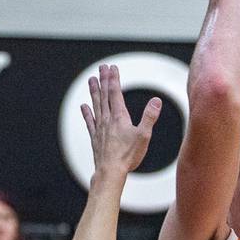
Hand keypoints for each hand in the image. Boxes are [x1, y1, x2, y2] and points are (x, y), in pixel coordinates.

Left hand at [80, 63, 160, 178]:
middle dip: (104, 80)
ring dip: (94, 91)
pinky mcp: (96, 137)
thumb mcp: (144, 136)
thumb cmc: (128, 156)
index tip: (112, 67)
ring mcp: (100, 128)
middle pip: (105, 96)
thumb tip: (156, 101)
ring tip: (91, 80)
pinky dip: (86, 112)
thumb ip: (149, 117)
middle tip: (102, 67)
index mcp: (119, 117)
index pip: (116, 93)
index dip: (114, 79)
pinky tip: (83, 106)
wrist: (110, 171)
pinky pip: (90, 121)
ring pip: (96, 105)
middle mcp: (107, 120)